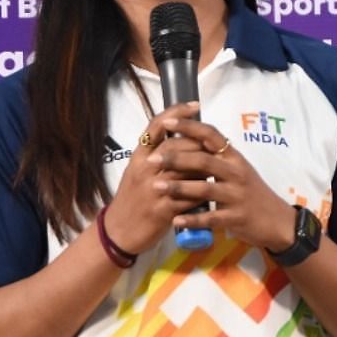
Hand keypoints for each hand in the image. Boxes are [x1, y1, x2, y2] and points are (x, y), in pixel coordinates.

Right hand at [103, 101, 217, 252]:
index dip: (176, 113)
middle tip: (215, 147)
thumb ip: (157, 155)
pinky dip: (202, 194)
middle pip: (176, 145)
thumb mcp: (139, 171)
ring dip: (204, 168)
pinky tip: (212, 193)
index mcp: (139, 157)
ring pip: (185, 170)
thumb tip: (185, 138)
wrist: (119, 231)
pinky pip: (189, 197)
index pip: (156, 126)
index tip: (195, 105)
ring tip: (217, 168)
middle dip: (199, 144)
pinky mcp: (162, 210)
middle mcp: (144, 169)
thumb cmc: (133, 198)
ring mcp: (153, 189)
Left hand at [141, 112, 295, 251]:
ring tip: (156, 187)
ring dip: (178, 188)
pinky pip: (211, 218)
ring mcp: (237, 196)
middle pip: (203, 161)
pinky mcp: (236, 218)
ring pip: (205, 189)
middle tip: (152, 159)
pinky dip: (192, 219)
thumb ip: (218, 158)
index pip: (212, 135)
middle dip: (175, 159)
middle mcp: (237, 173)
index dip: (190, 127)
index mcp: (235, 158)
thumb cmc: (253, 194)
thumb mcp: (239, 171)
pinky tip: (175, 220)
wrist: (278, 221)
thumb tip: (190, 141)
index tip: (168, 122)